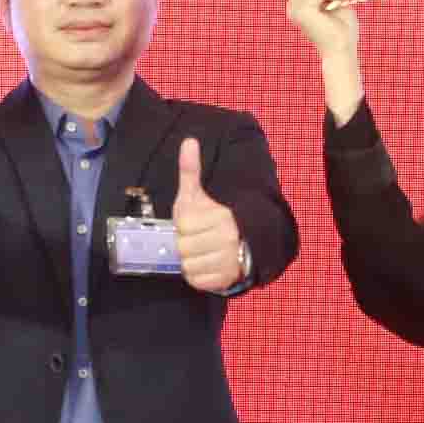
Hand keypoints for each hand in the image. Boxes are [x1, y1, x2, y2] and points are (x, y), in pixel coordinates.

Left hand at [171, 135, 245, 292]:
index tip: (194, 224)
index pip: (183, 225)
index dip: (183, 225)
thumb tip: (189, 141)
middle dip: (185, 243)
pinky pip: (196, 281)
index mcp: (221, 216)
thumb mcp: (198, 194)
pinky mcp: (226, 279)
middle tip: (198, 239)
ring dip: (190, 260)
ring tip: (202, 251)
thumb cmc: (212, 217)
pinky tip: (205, 264)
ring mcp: (229, 261)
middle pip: (183, 247)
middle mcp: (228, 238)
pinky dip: (197, 275)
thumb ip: (191, 170)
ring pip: (188, 265)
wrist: (240, 242)